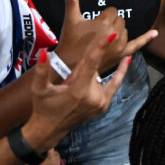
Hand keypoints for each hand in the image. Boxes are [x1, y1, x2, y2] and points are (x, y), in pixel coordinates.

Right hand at [22, 33, 134, 150]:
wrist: (49, 130)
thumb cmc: (43, 107)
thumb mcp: (38, 89)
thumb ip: (41, 71)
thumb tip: (44, 51)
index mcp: (79, 91)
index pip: (92, 63)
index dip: (101, 47)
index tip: (112, 34)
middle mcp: (94, 97)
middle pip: (93, 68)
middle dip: (82, 67)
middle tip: (68, 79)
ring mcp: (101, 102)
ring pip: (98, 75)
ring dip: (90, 73)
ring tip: (73, 87)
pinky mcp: (104, 105)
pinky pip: (114, 84)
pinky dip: (120, 72)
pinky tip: (126, 58)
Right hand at [54, 0, 156, 73]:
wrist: (70, 67)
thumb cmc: (70, 41)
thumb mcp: (71, 19)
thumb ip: (71, 0)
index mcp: (104, 22)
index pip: (112, 11)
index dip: (103, 16)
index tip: (94, 24)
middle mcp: (115, 33)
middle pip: (120, 20)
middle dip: (111, 23)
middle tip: (98, 32)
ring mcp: (120, 45)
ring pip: (125, 30)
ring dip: (118, 31)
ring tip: (105, 38)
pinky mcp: (122, 54)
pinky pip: (137, 45)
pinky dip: (146, 38)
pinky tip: (155, 33)